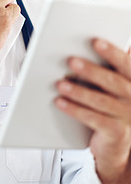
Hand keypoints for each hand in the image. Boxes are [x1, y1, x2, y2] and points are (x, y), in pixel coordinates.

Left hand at [55, 39, 130, 183]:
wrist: (116, 142)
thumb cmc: (110, 106)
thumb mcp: (110, 86)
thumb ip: (103, 68)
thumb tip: (78, 49)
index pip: (124, 63)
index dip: (111, 52)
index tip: (95, 41)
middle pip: (112, 81)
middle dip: (91, 70)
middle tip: (71, 61)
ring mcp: (126, 116)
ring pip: (101, 101)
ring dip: (78, 91)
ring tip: (60, 83)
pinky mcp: (116, 132)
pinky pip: (93, 119)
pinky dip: (75, 110)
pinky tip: (60, 102)